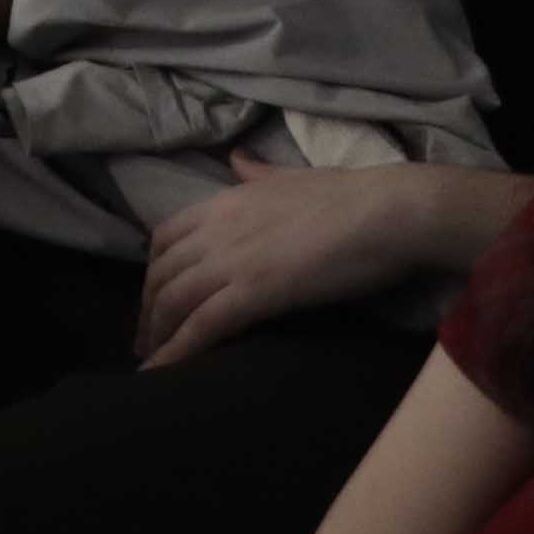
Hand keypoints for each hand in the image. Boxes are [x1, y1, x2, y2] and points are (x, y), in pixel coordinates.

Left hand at [134, 157, 494, 366]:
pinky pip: (202, 325)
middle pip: (161, 274)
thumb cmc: (352, 196)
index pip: (165, 237)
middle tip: (145, 339)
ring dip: (157, 335)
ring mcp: (232, 260)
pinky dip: (177, 351)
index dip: (153, 270)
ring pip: (173, 301)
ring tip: (151, 363)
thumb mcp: (290, 176)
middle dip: (148, 309)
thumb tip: (237, 160)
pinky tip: (164, 373)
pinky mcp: (255, 292)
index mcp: (223, 200)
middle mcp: (216, 229)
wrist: (388, 212)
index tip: (153, 296)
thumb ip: (257, 172)